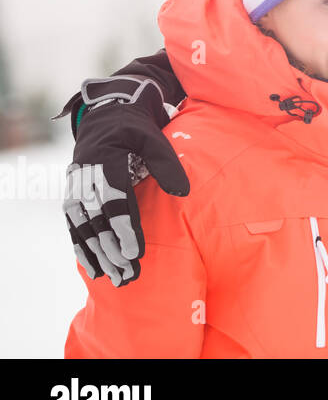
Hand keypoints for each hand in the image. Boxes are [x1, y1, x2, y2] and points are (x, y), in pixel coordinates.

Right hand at [62, 93, 188, 284]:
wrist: (106, 120)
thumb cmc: (136, 132)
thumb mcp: (154, 139)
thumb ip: (166, 165)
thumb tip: (183, 192)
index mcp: (104, 161)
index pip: (114, 201)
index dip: (124, 228)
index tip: (135, 252)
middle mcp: (84, 179)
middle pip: (96, 221)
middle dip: (112, 249)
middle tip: (129, 273)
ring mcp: (74, 190)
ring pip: (83, 229)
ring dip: (98, 255)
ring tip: (116, 278)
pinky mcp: (72, 199)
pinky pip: (74, 229)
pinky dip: (82, 250)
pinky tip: (95, 270)